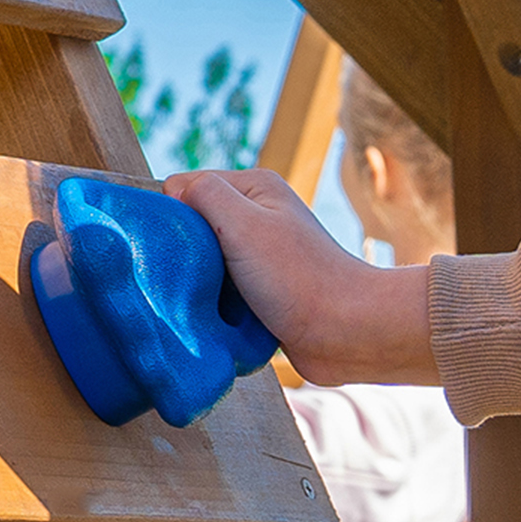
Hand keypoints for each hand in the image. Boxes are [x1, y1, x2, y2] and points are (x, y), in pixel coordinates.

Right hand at [164, 167, 437, 386]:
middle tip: (183, 278)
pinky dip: (214, 306)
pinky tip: (215, 319)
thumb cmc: (298, 278)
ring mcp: (261, 255)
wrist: (349, 334)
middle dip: (183, 253)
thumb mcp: (243, 223)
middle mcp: (258, 216)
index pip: (188, 187)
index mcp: (254, 188)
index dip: (172, 215)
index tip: (173, 248)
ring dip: (197, 284)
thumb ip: (204, 195)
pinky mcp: (263, 292)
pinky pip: (220, 293)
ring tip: (200, 302)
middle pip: (194, 227)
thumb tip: (171, 191)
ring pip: (204, 264)